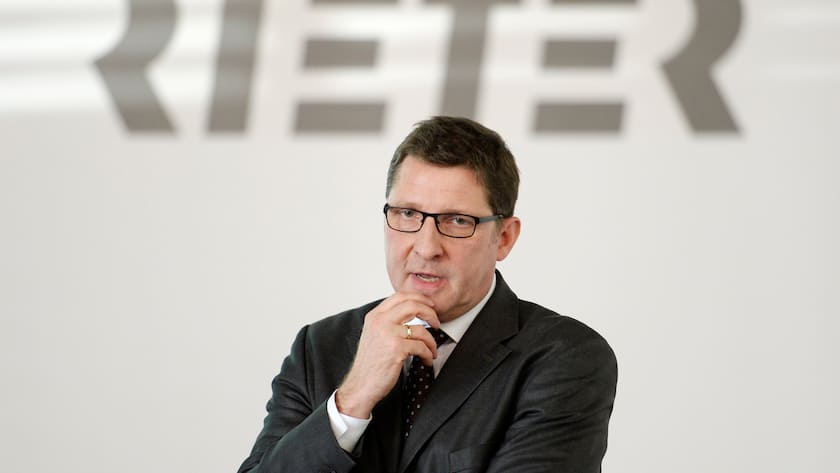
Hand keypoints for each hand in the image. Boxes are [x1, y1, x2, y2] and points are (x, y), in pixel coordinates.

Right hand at [335, 292, 440, 418]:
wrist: (360, 386)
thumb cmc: (370, 364)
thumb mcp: (374, 335)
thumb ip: (388, 322)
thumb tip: (411, 312)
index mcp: (374, 316)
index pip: (400, 296)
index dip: (419, 298)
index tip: (430, 305)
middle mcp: (380, 321)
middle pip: (413, 304)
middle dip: (430, 313)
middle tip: (436, 323)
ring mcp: (388, 334)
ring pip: (421, 329)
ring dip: (431, 341)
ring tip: (432, 350)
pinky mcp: (396, 348)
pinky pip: (421, 346)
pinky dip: (428, 354)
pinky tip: (426, 360)